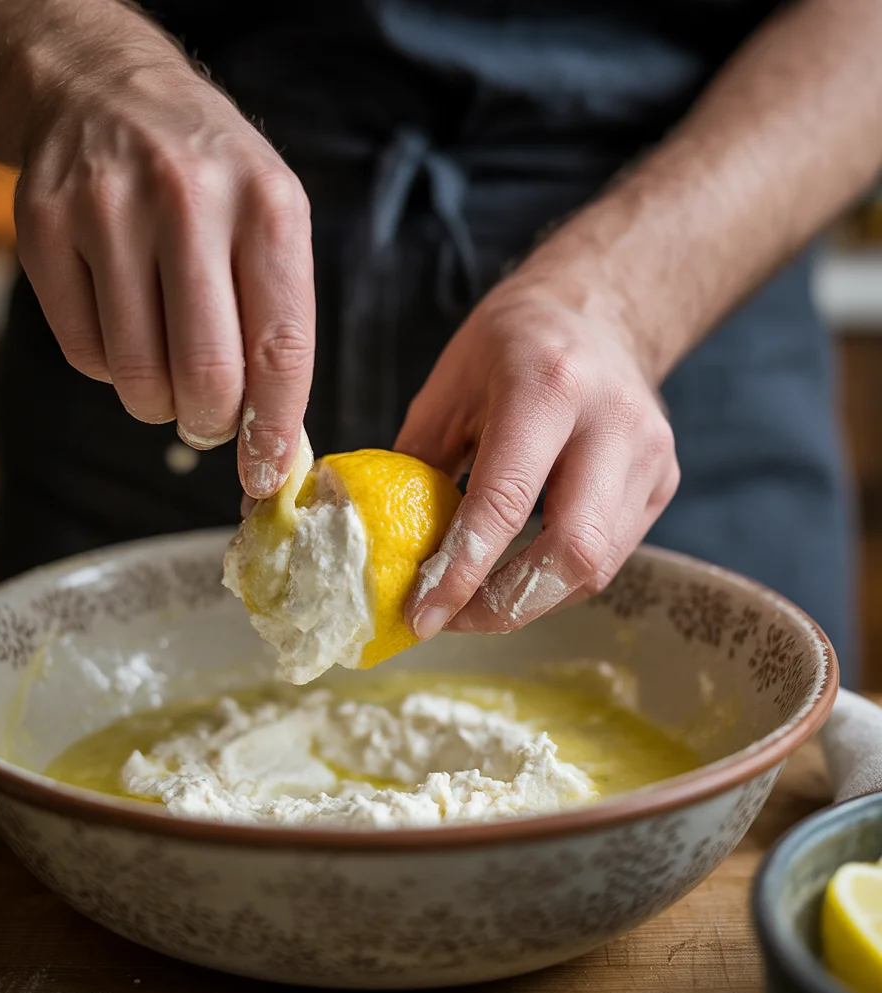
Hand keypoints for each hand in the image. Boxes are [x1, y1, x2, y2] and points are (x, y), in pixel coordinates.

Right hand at [14, 63, 314, 497]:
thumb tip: (274, 443)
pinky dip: (108, 366)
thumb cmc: (209, 183)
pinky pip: (83, 355)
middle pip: (206, 374)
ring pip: (136, 375)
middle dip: (211, 421)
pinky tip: (122, 321)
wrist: (106, 93)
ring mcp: (106, 210)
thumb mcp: (270, 226)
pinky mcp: (43, 228)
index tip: (265, 475)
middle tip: (210, 417)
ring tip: (167, 364)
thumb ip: (276, 326)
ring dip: (157, 400)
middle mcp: (188, 202)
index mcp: (267, 208)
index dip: (274, 429)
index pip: (280, 350)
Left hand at [396, 270, 678, 637]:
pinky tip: (518, 572)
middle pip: (572, 552)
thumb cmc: (509, 343)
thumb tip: (388, 549)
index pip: (506, 502)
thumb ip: (419, 467)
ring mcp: (650, 455)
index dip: (461, 572)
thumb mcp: (447, 388)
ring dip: (530, 600)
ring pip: (596, 567)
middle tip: (451, 620)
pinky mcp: (663, 482)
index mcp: (548, 384)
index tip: (422, 616)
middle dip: (504, 605)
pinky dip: (556, 579)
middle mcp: (614, 422)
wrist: (594, 313)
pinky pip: (608, 555)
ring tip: (476, 602)